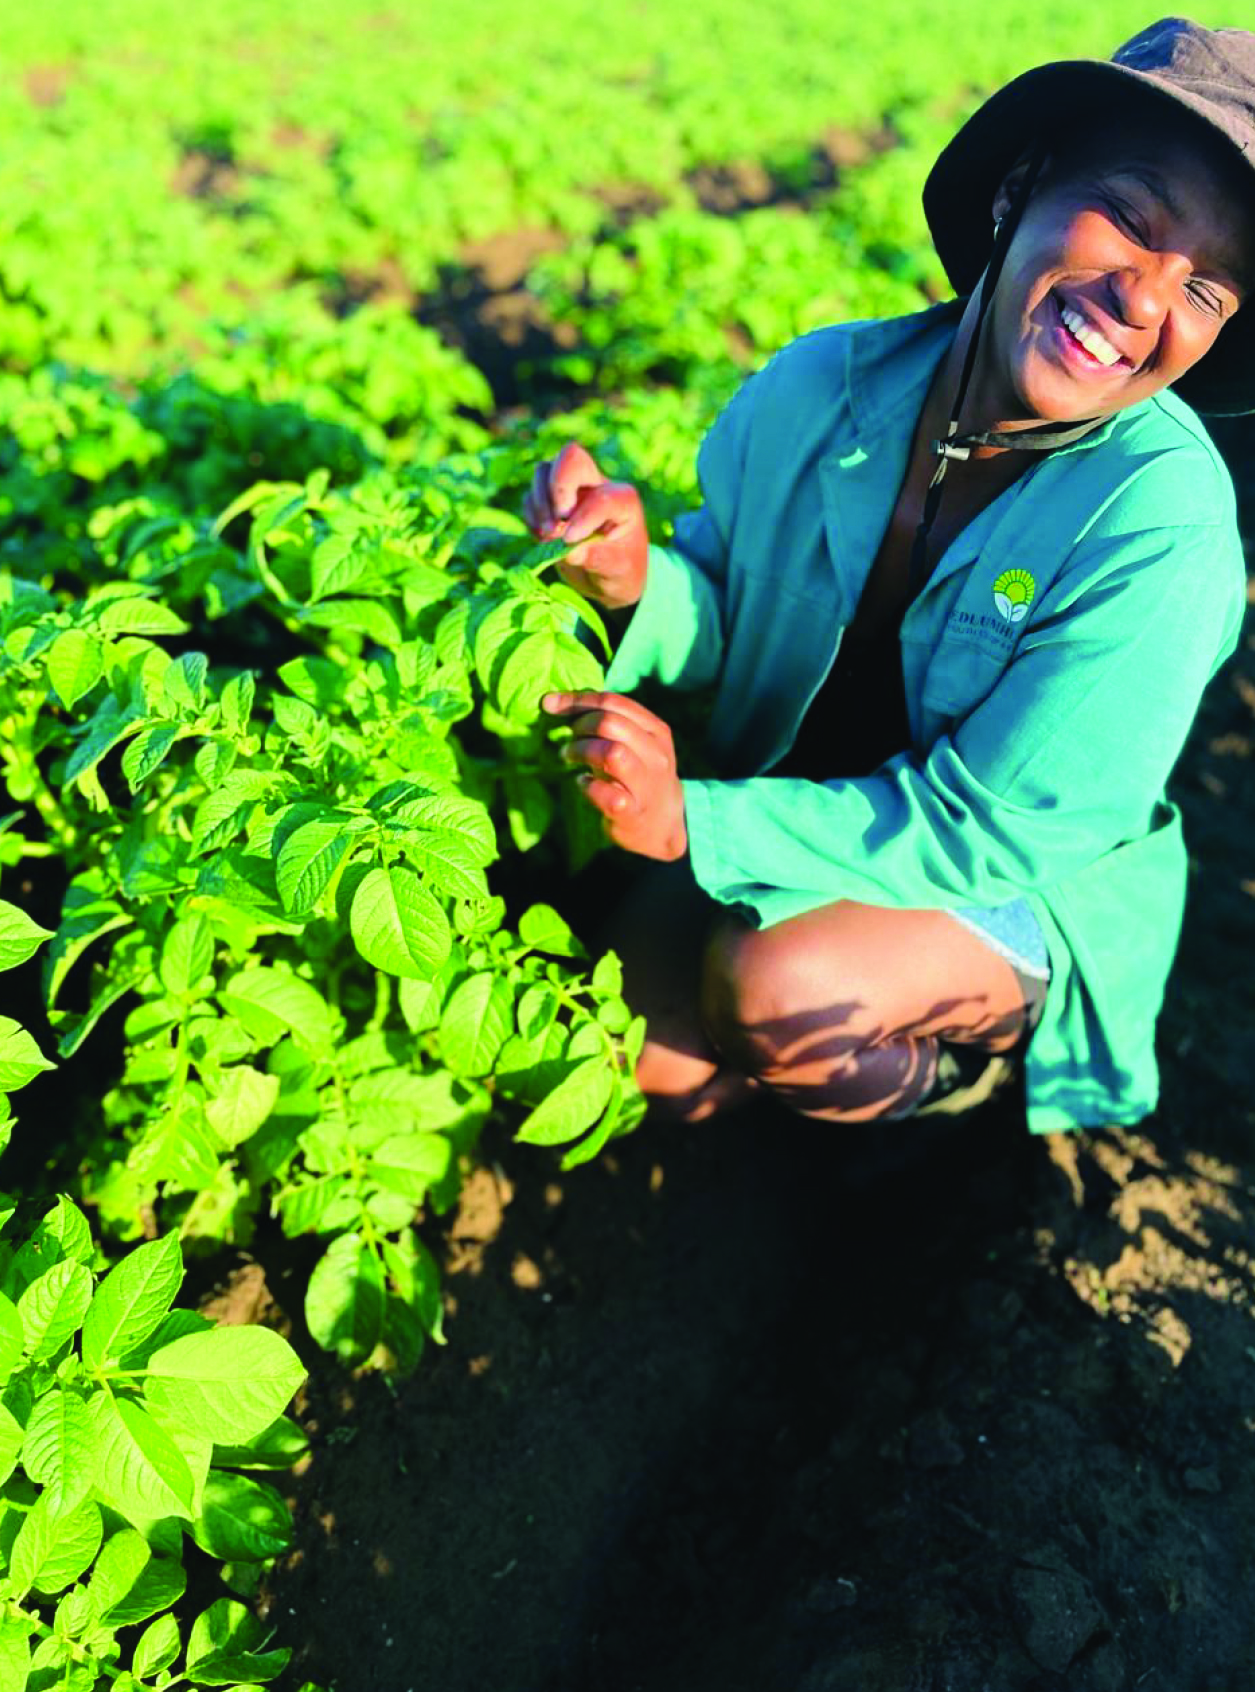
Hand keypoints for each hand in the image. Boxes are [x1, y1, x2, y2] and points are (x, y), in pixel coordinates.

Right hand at [523, 442, 647, 610]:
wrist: (609, 575)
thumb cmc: (620, 568)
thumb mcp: (617, 568)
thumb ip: (595, 557)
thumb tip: (567, 547)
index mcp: (622, 499)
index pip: (601, 496)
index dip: (583, 517)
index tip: (570, 542)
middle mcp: (597, 484)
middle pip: (571, 456)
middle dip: (557, 488)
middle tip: (557, 524)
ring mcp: (571, 489)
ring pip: (543, 471)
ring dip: (539, 503)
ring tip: (548, 534)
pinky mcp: (550, 501)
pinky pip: (529, 496)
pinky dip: (530, 516)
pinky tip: (543, 538)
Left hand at [541, 690, 685, 860]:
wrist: (662, 824)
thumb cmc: (636, 776)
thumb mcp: (632, 744)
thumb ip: (605, 720)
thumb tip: (557, 700)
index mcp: (656, 731)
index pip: (614, 702)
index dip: (578, 700)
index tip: (550, 704)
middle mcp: (656, 755)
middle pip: (611, 723)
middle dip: (580, 726)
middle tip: (569, 738)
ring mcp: (647, 785)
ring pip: (612, 753)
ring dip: (581, 751)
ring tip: (568, 756)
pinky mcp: (633, 812)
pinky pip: (605, 794)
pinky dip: (587, 786)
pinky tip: (582, 783)